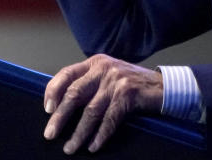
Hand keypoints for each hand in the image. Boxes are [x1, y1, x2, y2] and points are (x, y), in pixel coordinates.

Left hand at [42, 54, 162, 153]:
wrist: (164, 86)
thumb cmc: (132, 85)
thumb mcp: (108, 76)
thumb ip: (89, 84)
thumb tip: (61, 106)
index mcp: (95, 63)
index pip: (66, 74)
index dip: (53, 91)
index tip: (47, 110)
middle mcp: (103, 68)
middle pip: (74, 94)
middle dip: (60, 117)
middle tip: (50, 134)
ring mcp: (116, 80)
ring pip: (91, 110)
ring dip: (78, 133)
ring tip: (70, 148)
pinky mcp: (129, 94)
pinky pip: (110, 119)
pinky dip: (100, 135)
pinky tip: (93, 147)